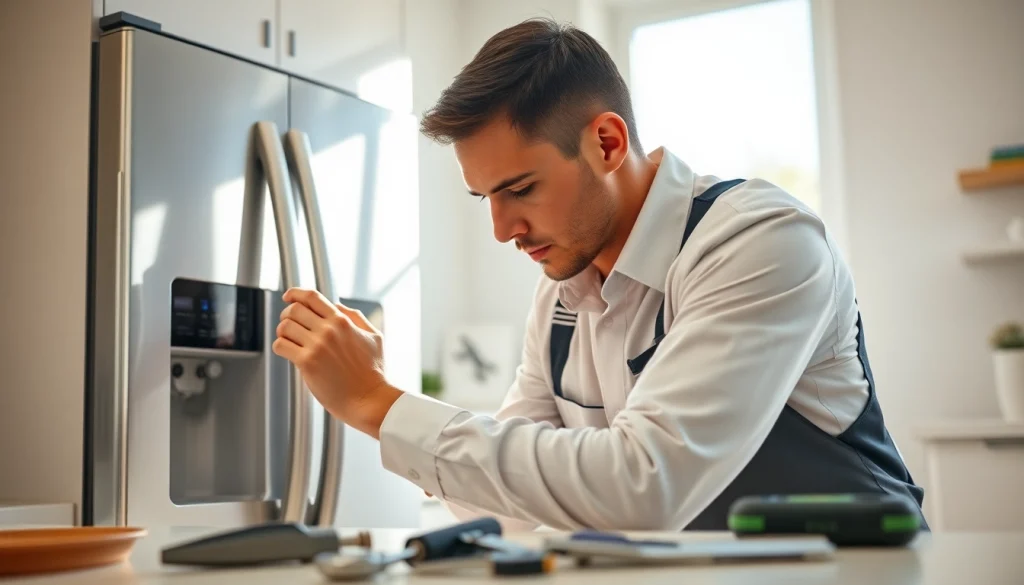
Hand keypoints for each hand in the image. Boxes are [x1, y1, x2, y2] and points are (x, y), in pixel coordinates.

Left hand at [272, 288, 401, 437]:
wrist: (369, 399)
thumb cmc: (373, 372)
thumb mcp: (373, 336)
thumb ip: (355, 317)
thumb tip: (336, 306)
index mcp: (342, 321)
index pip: (312, 297)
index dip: (295, 293)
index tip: (288, 296)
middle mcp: (328, 330)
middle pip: (294, 309)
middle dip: (287, 314)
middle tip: (288, 323)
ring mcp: (317, 346)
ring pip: (284, 326)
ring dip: (282, 331)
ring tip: (289, 339)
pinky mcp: (307, 363)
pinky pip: (281, 345)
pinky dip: (280, 347)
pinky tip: (289, 352)